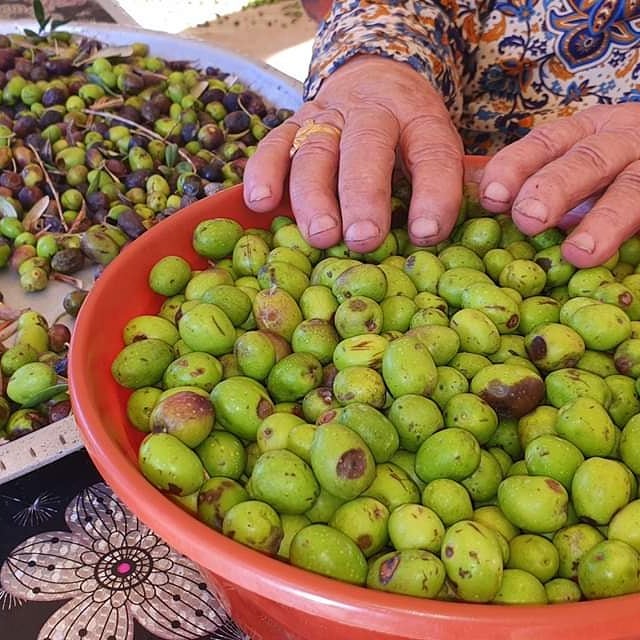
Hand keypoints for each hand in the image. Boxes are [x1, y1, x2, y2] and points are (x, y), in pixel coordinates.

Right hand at [243, 55, 464, 252]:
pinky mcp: (293, 123)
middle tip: (362, 239)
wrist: (373, 78)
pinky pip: (273, 145)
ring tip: (321, 235)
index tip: (426, 234)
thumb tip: (468, 219)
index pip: (431, 153)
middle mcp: (372, 112)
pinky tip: (261, 203)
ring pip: (315, 152)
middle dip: (363, 196)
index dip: (432, 194)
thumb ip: (451, 180)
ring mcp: (328, 117)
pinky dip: (264, 173)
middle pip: (366, 148)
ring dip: (314, 196)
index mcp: (419, 118)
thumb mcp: (439, 144)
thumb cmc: (409, 132)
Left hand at [478, 104, 639, 267]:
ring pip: (632, 189)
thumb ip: (534, 187)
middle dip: (554, 188)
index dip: (516, 167)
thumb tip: (486, 208)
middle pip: (587, 161)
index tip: (492, 196)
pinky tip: (626, 255)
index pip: (545, 143)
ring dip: (605, 220)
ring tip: (579, 252)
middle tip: (528, 218)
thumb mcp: (575, 170)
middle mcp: (622, 141)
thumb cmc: (609, 178)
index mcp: (586, 132)